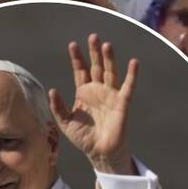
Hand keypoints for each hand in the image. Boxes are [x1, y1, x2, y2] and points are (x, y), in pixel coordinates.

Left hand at [49, 34, 139, 174]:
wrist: (99, 152)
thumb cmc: (83, 138)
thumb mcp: (64, 122)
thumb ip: (58, 106)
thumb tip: (53, 90)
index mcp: (84, 93)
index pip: (80, 71)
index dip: (77, 58)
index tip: (72, 45)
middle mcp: (98, 90)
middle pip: (97, 66)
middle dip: (94, 52)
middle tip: (93, 36)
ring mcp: (111, 95)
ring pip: (110, 72)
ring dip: (109, 59)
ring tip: (106, 45)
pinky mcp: (122, 103)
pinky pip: (128, 86)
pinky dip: (132, 75)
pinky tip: (134, 63)